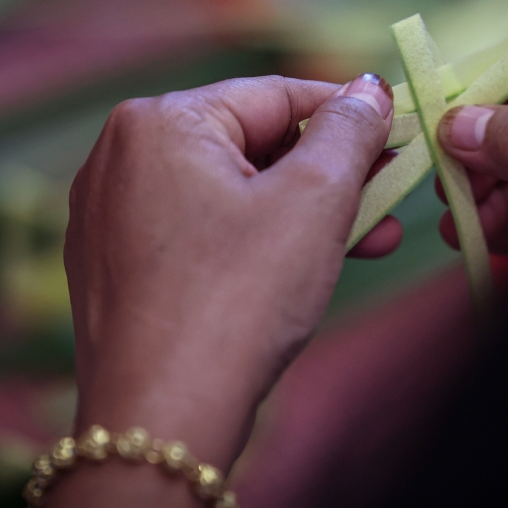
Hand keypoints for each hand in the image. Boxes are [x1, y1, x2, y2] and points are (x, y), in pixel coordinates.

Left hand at [26, 74, 392, 507]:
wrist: (161, 418)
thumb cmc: (238, 300)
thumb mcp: (313, 200)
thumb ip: (348, 130)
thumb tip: (368, 89)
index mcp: (159, 120)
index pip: (276, 96)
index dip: (347, 113)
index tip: (397, 130)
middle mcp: (120, 157)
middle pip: (252, 146)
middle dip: (329, 177)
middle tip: (388, 200)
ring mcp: (110, 214)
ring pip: (229, 194)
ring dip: (301, 216)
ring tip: (367, 241)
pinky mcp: (115, 266)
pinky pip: (199, 233)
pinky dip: (253, 244)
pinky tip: (301, 271)